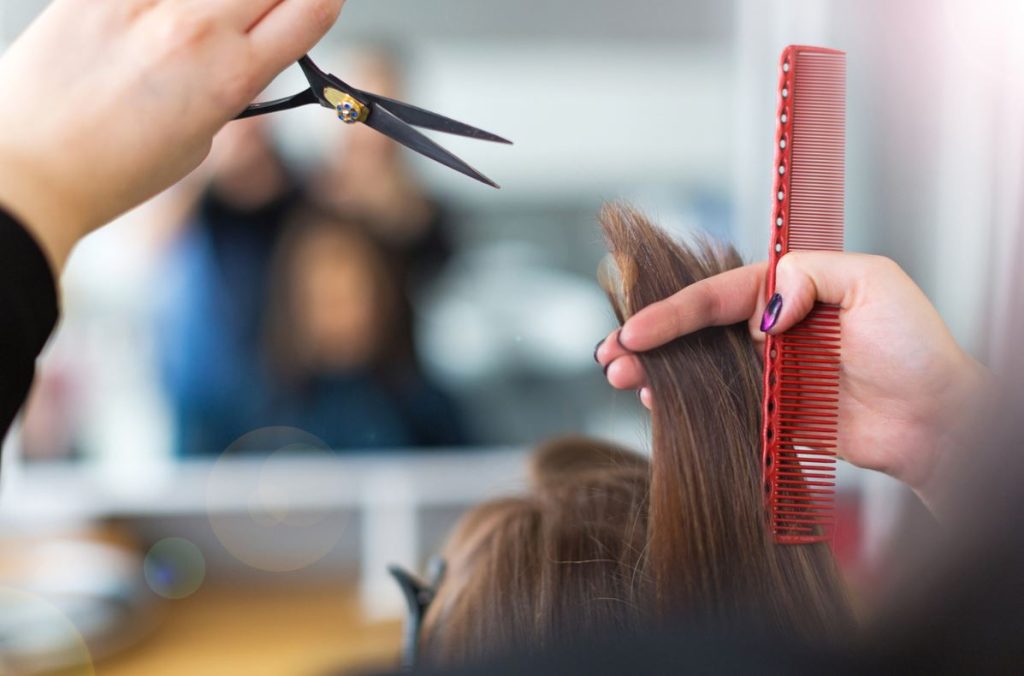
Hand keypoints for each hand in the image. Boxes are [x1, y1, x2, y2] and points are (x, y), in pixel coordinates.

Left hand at [0, 0, 344, 273]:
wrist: (30, 169)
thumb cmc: (112, 170)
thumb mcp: (200, 141)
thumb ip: (226, 86)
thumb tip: (234, 46)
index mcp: (231, 77)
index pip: (311, 9)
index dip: (322, 1)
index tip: (317, 1)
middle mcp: (194, 29)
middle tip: (253, 12)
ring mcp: (142, 2)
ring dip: (215, 2)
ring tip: (196, 25)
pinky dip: (160, 3)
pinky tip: (150, 21)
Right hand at [596, 252, 991, 509]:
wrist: (938, 422)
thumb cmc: (916, 349)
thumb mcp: (872, 282)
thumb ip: (809, 274)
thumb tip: (762, 304)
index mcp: (791, 291)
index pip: (718, 295)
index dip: (673, 310)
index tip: (636, 328)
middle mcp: (774, 328)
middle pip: (696, 329)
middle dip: (648, 339)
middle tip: (611, 355)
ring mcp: (769, 372)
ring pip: (698, 365)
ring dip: (656, 370)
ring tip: (620, 377)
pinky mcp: (770, 411)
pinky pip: (715, 402)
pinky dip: (681, 401)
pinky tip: (656, 402)